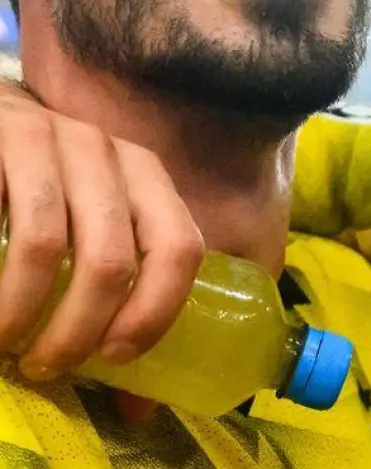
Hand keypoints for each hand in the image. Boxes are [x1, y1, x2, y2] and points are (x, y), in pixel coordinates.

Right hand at [0, 82, 202, 398]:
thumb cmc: (52, 183)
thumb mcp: (102, 216)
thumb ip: (130, 283)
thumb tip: (138, 405)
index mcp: (147, 175)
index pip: (178, 246)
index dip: (155, 311)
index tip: (118, 357)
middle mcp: (105, 153)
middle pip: (110, 258)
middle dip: (78, 330)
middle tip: (49, 365)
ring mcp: (46, 139)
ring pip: (43, 245)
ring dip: (21, 310)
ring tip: (7, 342)